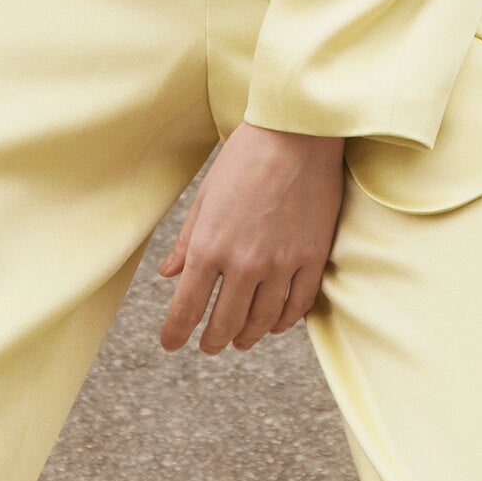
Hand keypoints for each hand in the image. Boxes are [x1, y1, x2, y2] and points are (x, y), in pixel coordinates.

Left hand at [159, 122, 344, 354]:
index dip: (176, 333)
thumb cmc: (245, 158)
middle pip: (225, 322)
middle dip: (213, 341)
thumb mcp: (206, 196)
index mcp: (209, 246)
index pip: (186, 308)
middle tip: (209, 346)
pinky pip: (297, 305)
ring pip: (262, 321)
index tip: (171, 344)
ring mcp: (281, 263)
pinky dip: (284, 321)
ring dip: (248, 336)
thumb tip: (169, 274)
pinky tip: (275, 323)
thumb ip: (187, 241)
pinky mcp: (312, 258)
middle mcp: (244, 262)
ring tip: (241, 341)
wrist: (297, 134)